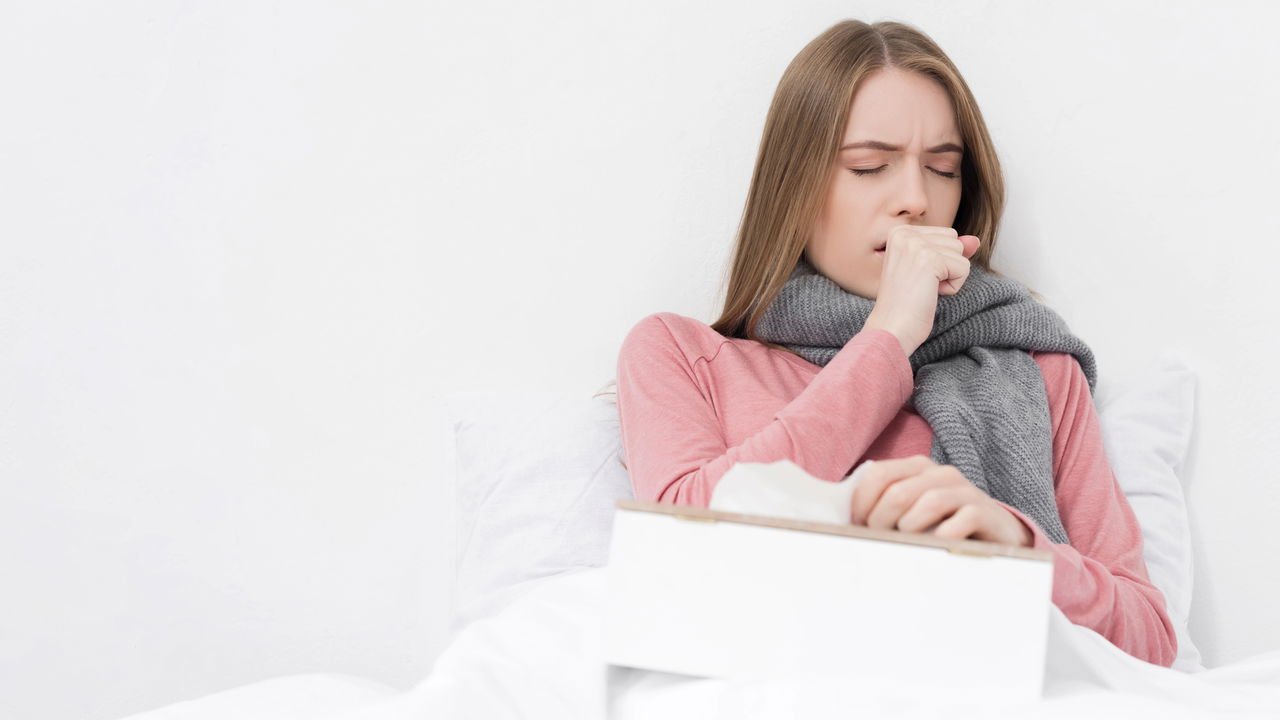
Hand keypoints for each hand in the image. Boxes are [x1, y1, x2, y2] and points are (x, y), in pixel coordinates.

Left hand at [848, 455, 1033, 547]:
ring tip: (907, 541)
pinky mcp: (985, 512)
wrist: (995, 534)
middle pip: (898, 492)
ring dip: (910, 528)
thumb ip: (883, 507)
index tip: (856, 525)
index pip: (878, 474)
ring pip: (929, 502)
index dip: (860, 502)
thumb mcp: (911, 511)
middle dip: (881, 521)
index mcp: (917, 467)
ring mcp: (965, 491)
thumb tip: (845, 522)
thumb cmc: (941, 524)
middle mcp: (940, 473)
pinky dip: (943, 536)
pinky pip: (960, 521)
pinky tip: (937, 546)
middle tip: (880, 540)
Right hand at [863, 226, 980, 356]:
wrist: (891, 328)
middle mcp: (905, 234)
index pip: (945, 235)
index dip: (938, 261)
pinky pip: (964, 268)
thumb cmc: (905, 304)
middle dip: (946, 266)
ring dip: (949, 276)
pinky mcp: (931, 259)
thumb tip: (975, 240)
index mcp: (899, 232)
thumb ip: (949, 249)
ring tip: (923, 289)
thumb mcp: (927, 269)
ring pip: (961, 253)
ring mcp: (916, 245)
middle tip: (919, 285)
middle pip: (954, 241)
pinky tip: (930, 294)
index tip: (914, 277)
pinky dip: (953, 287)